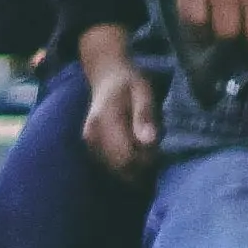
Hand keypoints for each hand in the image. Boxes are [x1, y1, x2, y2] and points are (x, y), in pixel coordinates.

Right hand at [80, 37, 165, 176]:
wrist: (107, 77)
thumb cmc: (129, 83)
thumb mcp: (143, 93)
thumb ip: (145, 116)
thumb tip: (149, 142)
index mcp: (104, 121)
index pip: (126, 157)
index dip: (146, 160)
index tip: (157, 148)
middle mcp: (92, 135)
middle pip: (120, 167)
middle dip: (141, 165)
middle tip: (153, 148)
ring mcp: (89, 142)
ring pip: (115, 169)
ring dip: (134, 165)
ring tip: (143, 146)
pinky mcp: (91, 146)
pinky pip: (111, 165)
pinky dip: (125, 163)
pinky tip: (133, 148)